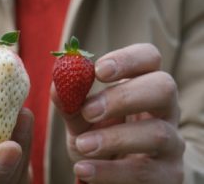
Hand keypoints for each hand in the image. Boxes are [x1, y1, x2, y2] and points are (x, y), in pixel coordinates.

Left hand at [52, 44, 184, 183]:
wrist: (106, 177)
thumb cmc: (97, 139)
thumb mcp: (80, 120)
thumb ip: (70, 103)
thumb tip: (57, 84)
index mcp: (144, 86)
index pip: (149, 58)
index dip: (127, 59)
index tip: (98, 70)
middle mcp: (165, 110)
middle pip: (163, 88)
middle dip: (123, 97)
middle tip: (88, 111)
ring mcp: (172, 143)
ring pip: (157, 133)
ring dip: (113, 139)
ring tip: (82, 145)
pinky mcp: (168, 175)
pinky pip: (144, 172)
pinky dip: (109, 171)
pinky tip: (83, 169)